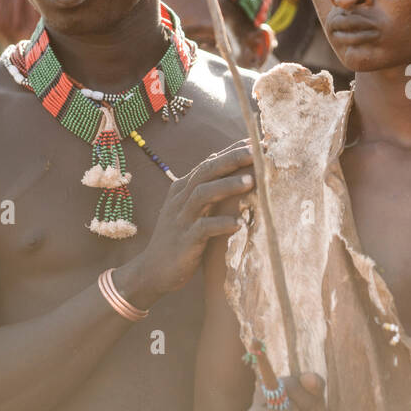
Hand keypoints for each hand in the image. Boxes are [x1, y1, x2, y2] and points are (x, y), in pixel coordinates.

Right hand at [122, 140, 255, 303]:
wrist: (152, 271)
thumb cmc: (179, 238)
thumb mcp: (190, 208)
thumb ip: (204, 185)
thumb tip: (220, 157)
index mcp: (184, 188)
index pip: (210, 161)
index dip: (232, 150)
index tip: (257, 140)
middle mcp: (181, 199)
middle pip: (206, 171)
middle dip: (231, 159)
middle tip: (257, 151)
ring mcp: (181, 219)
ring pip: (203, 194)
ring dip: (227, 186)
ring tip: (252, 181)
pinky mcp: (185, 241)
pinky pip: (203, 228)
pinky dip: (221, 225)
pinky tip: (239, 224)